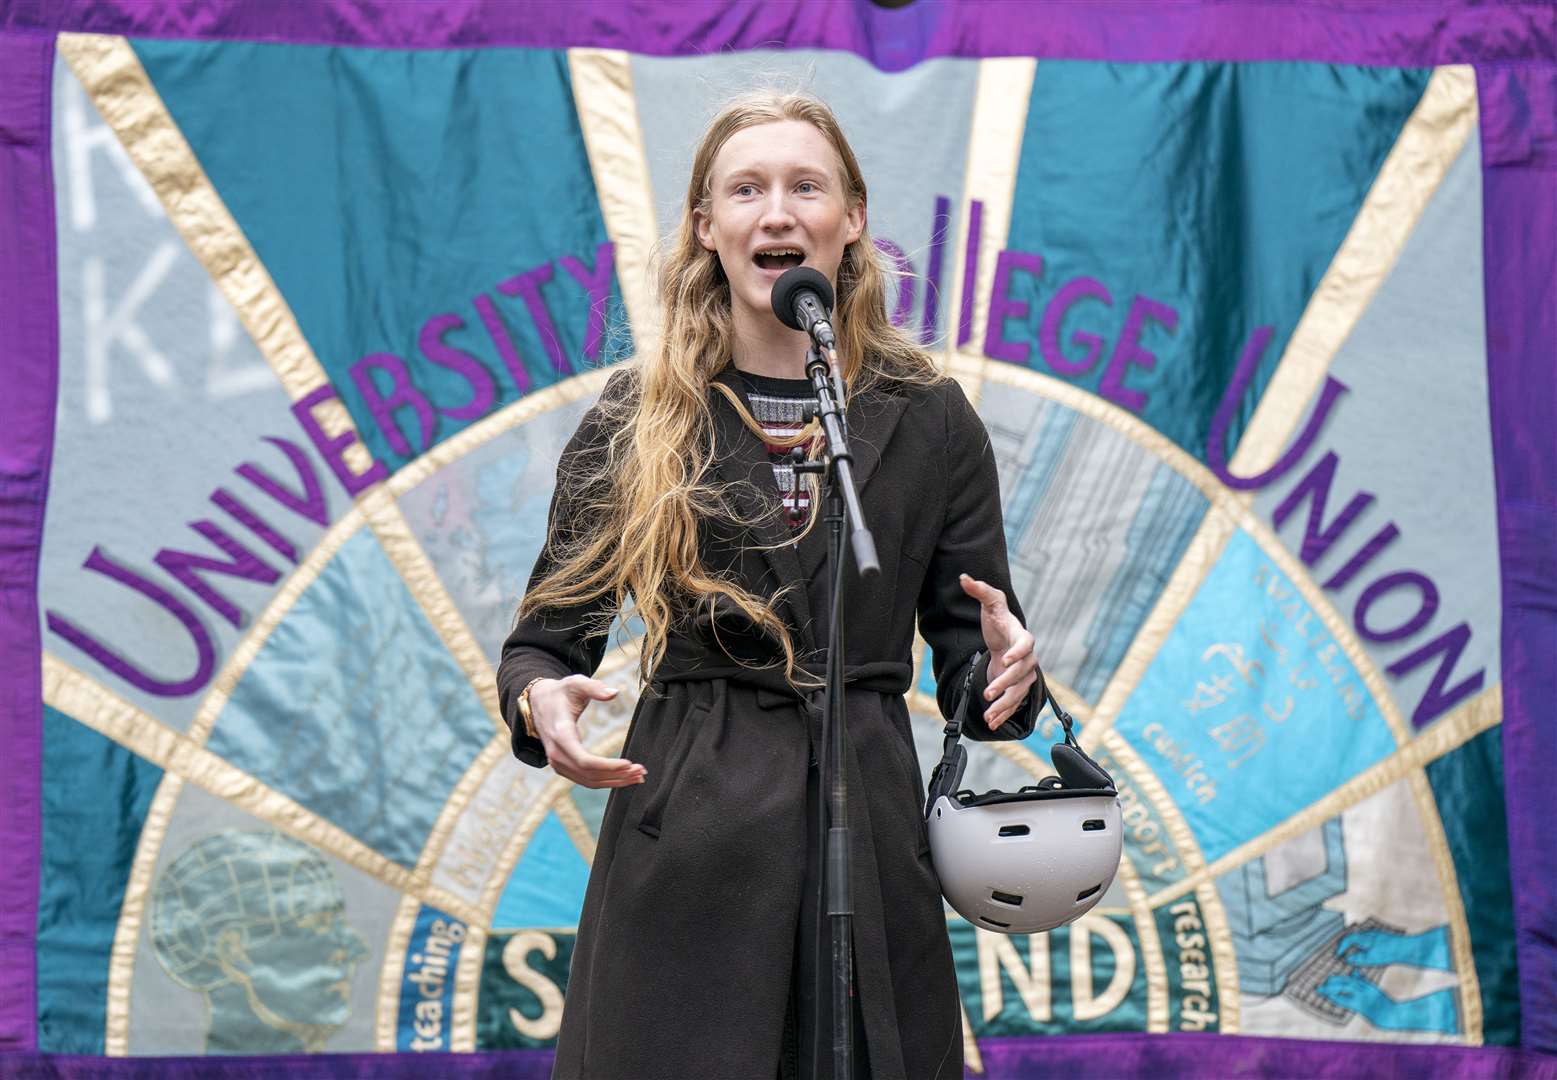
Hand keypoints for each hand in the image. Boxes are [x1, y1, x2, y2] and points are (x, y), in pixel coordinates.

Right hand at [529, 675, 645, 788]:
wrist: (538, 702)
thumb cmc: (561, 692)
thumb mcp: (576, 683)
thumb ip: (594, 687)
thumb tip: (614, 692)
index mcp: (561, 735)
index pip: (585, 761)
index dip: (608, 766)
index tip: (629, 763)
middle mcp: (556, 754)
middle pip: (590, 775)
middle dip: (617, 775)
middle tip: (642, 771)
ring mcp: (558, 763)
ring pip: (589, 781)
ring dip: (614, 781)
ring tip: (638, 776)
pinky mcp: (563, 767)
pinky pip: (585, 780)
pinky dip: (605, 781)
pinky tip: (623, 776)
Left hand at [959, 574, 1038, 730]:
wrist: (1004, 640)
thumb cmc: (998, 621)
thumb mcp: (990, 604)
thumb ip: (980, 590)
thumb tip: (964, 578)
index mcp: (1022, 637)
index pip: (1026, 644)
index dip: (1018, 652)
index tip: (1006, 659)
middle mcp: (1028, 658)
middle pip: (1022, 674)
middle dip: (1005, 684)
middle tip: (988, 692)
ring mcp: (1024, 675)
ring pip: (1019, 693)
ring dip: (1005, 705)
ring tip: (988, 715)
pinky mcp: (1018, 688)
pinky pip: (1015, 703)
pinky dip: (1004, 714)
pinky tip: (992, 723)